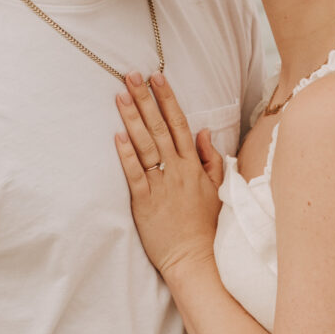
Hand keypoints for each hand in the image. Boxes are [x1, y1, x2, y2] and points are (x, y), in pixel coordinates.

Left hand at [114, 73, 224, 282]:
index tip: (157, 77)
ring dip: (133, 119)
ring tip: (120, 96)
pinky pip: (136, 174)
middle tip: (131, 75)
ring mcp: (161, 185)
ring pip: (146, 146)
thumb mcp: (216, 189)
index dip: (167, 99)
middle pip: (159, 128)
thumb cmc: (205, 226)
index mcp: (193, 165)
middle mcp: (178, 170)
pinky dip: (127, 155)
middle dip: (145, 99)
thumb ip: (210, 159)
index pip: (179, 124)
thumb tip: (203, 132)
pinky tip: (117, 136)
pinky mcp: (145, 203)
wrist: (196, 258)